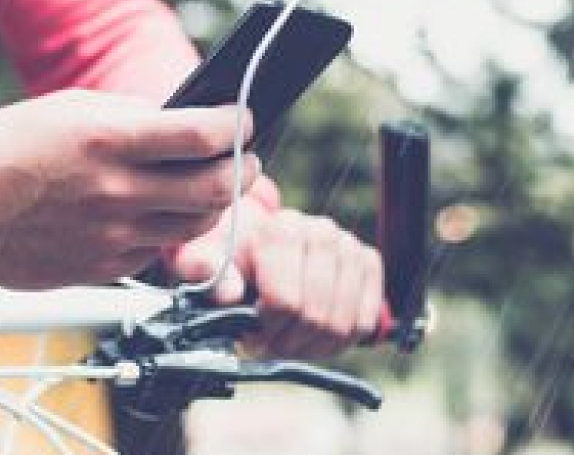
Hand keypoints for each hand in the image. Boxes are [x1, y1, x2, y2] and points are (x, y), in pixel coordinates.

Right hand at [0, 89, 260, 289]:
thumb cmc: (3, 148)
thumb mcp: (71, 109)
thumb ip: (133, 117)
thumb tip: (186, 123)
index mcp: (107, 140)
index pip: (202, 137)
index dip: (237, 128)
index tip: (245, 121)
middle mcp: (113, 192)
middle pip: (213, 190)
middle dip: (241, 171)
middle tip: (245, 160)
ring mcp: (108, 238)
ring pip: (192, 228)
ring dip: (212, 206)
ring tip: (209, 187)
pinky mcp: (99, 271)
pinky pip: (153, 254)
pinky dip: (164, 233)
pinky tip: (153, 214)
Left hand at [171, 204, 384, 359]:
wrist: (262, 251)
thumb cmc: (233, 263)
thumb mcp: (205, 262)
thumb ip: (204, 270)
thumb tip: (228, 293)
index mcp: (280, 229)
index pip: (285, 303)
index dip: (267, 330)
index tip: (252, 332)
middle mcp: (321, 231)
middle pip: (314, 317)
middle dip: (289, 341)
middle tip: (272, 341)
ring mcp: (348, 246)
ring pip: (341, 325)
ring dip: (312, 345)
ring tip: (291, 338)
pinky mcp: (369, 262)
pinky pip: (363, 324)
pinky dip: (338, 341)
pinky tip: (315, 333)